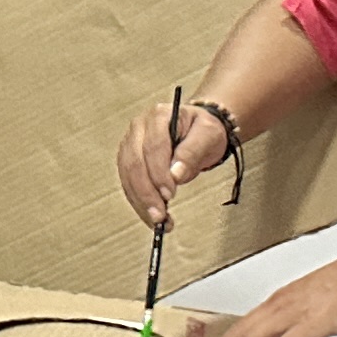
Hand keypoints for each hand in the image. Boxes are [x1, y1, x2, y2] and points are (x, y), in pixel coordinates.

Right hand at [116, 98, 237, 230]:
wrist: (198, 131)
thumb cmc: (203, 130)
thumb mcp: (208, 136)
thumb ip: (192, 152)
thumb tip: (175, 175)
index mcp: (158, 116)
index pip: (152, 147)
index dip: (159, 172)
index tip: (169, 193)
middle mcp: (139, 128)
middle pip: (134, 163)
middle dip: (146, 193)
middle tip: (159, 214)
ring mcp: (130, 145)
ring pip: (127, 177)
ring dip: (140, 202)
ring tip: (157, 220)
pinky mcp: (129, 161)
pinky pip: (129, 185)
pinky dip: (139, 203)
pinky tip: (152, 216)